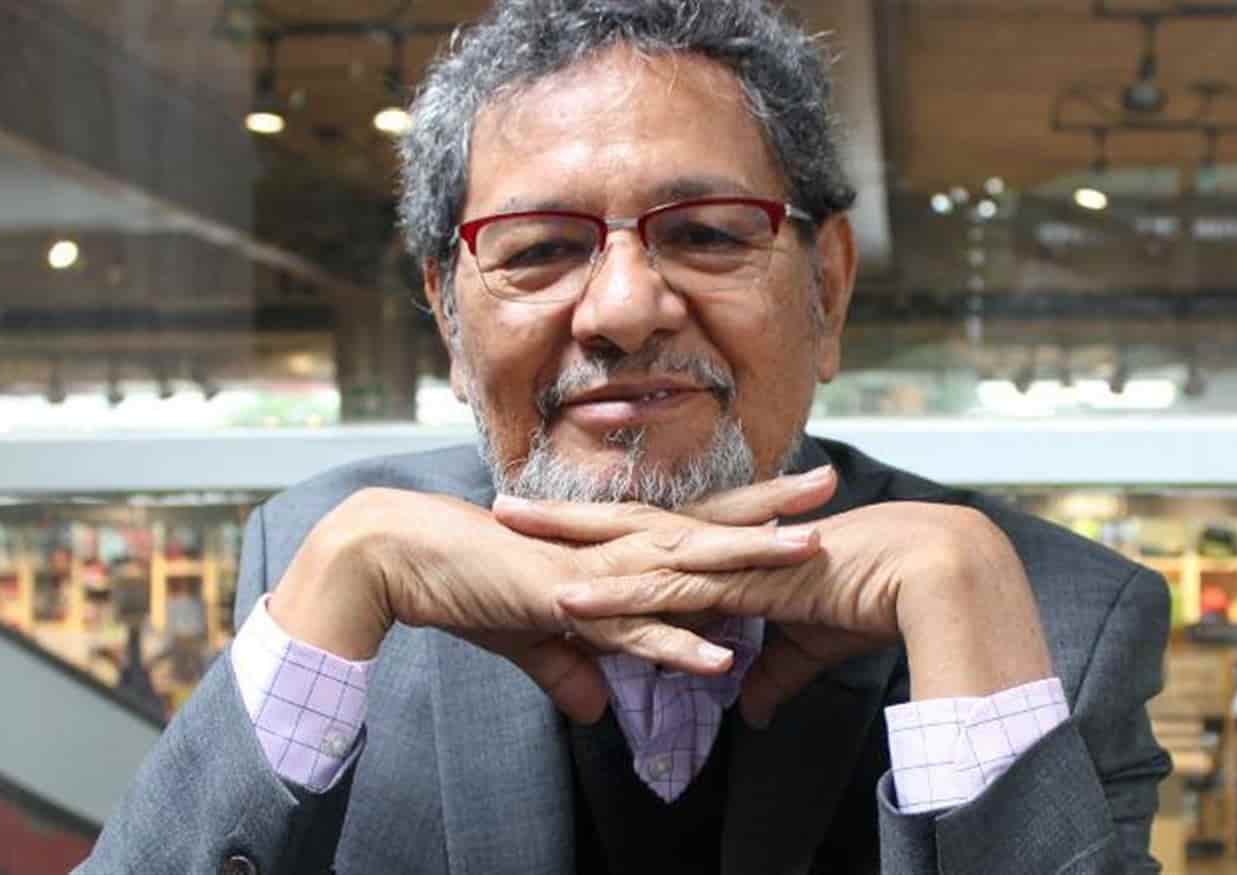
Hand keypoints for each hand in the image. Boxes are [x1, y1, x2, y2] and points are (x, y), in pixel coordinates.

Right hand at [268, 473, 833, 722]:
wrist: (404, 559)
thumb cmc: (467, 584)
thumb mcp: (532, 637)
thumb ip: (572, 668)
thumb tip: (597, 708)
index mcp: (613, 547)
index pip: (696, 526)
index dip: (750, 512)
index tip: (804, 498)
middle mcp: (615, 548)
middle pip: (710, 526)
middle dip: (774, 508)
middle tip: (832, 484)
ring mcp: (597, 573)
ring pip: (688, 567)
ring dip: (750, 561)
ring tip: (808, 552)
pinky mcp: (569, 603)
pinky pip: (635, 632)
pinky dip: (678, 647)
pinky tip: (723, 659)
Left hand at [493, 493, 1054, 725]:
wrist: (931, 570)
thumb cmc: (882, 596)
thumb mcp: (815, 642)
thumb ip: (776, 672)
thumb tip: (751, 705)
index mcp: (739, 548)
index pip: (660, 533)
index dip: (607, 529)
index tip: (560, 526)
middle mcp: (725, 544)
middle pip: (630, 526)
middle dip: (567, 521)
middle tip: (505, 509)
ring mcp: (730, 558)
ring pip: (633, 549)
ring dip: (569, 546)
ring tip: (510, 536)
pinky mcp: (740, 583)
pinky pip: (666, 592)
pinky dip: (615, 596)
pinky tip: (570, 599)